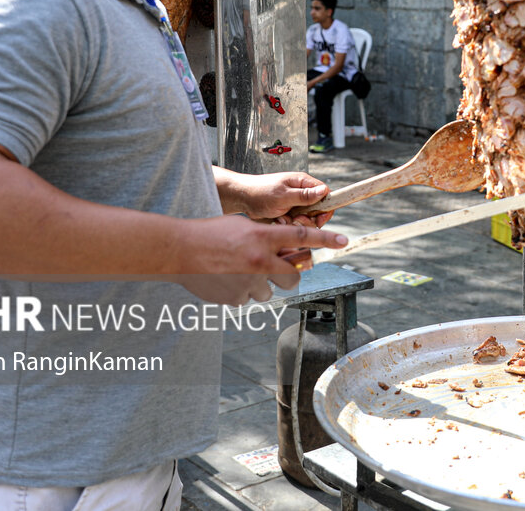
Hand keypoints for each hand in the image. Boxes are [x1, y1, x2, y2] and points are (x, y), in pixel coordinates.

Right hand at [177, 215, 347, 304]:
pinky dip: (241, 292)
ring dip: (261, 284)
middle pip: (293, 277)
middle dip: (289, 275)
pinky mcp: (235, 298)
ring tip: (239, 271)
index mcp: (262, 238)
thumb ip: (267, 236)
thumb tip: (287, 248)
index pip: (302, 237)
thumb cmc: (211, 233)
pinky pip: (247, 299)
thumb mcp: (243, 225)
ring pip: (269, 291)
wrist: (179, 250)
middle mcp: (259, 261)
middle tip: (276, 269)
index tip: (344, 240)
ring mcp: (247, 282)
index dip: (326, 239)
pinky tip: (226, 280)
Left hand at [236, 171, 331, 222]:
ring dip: (297, 222)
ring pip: (307, 217)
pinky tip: (278, 220)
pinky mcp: (289, 210)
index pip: (326, 193)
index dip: (326, 208)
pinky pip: (296, 221)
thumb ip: (304, 195)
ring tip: (283, 219)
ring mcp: (295, 201)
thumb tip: (324, 191)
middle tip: (297, 219)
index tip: (318, 219)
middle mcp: (301, 191)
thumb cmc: (260, 192)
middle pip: (318, 208)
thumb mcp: (283, 196)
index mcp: (303, 182)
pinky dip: (288, 223)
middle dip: (309, 218)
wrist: (242, 198)